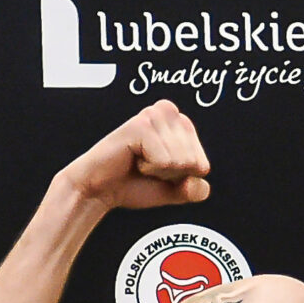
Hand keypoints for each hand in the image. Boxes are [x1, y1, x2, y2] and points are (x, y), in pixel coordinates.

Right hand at [61, 100, 211, 209]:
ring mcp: (154, 116)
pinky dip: (149, 168)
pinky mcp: (141, 125)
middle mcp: (169, 113)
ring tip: (140, 161)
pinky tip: (133, 158)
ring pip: (180, 161)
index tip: (158, 171)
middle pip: (193, 162)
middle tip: (147, 166)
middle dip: (171, 174)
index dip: (180, 179)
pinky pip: (164, 160)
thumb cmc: (133, 183)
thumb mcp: (173, 190)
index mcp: (180, 123)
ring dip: (158, 171)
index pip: (203, 165)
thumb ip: (194, 189)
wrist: (100, 189)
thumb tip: (201, 182)